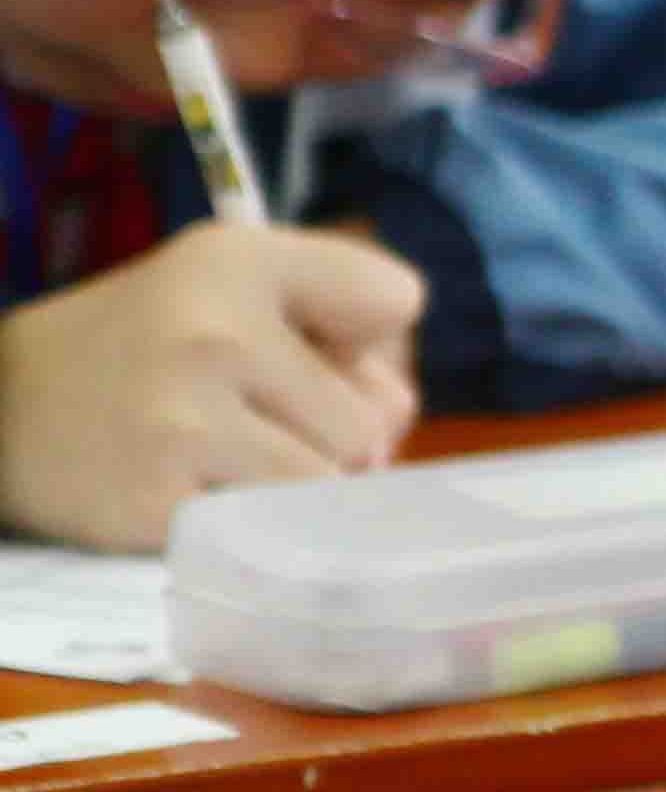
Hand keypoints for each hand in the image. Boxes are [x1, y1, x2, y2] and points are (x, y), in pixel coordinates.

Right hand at [0, 222, 424, 548]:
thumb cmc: (144, 351)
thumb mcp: (231, 291)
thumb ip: (343, 327)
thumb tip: (396, 417)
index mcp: (237, 261)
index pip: (395, 298)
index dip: (362, 340)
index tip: (306, 346)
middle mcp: (213, 332)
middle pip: (372, 417)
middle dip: (328, 433)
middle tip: (249, 419)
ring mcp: (184, 420)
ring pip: (330, 482)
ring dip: (293, 486)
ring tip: (223, 459)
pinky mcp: (160, 500)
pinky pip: (271, 530)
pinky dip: (249, 524)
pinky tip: (193, 493)